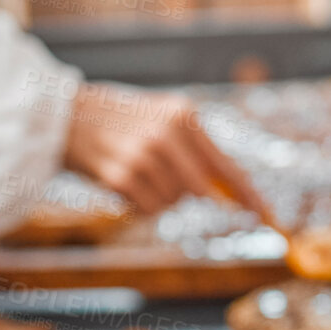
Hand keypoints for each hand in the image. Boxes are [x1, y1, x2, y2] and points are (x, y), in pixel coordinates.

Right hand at [62, 82, 263, 216]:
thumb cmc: (123, 120)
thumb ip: (194, 148)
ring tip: (137, 172)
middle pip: (200, 190)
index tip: (263, 213)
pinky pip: (149, 209)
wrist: (67, 117)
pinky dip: (140, 203)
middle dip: (187, 193)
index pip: (225, 165)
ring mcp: (144, 157)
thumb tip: (225, 190)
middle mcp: (167, 134)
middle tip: (163, 177)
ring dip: (159, 197)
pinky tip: (124, 181)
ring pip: (173, 202)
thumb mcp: (162, 117)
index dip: (246, 193)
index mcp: (183, 115)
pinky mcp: (122, 178)